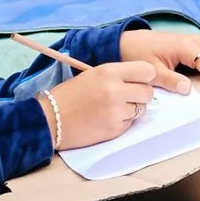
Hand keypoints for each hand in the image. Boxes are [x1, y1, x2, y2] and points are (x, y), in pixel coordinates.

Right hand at [46, 59, 187, 148]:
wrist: (50, 119)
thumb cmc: (70, 95)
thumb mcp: (93, 74)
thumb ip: (118, 75)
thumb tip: (142, 81)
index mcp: (109, 72)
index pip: (147, 71)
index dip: (145, 77)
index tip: (139, 81)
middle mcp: (115, 90)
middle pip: (148, 92)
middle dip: (141, 95)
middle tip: (127, 97)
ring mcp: (116, 111)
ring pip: (142, 109)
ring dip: (132, 110)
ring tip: (112, 109)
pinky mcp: (115, 129)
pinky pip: (131, 123)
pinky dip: (123, 122)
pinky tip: (106, 119)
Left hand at [121, 29, 199, 87]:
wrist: (126, 41)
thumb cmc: (137, 53)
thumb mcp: (152, 72)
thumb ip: (171, 81)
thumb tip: (188, 90)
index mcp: (189, 47)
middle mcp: (197, 43)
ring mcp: (197, 45)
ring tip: (195, 88)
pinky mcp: (194, 48)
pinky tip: (192, 81)